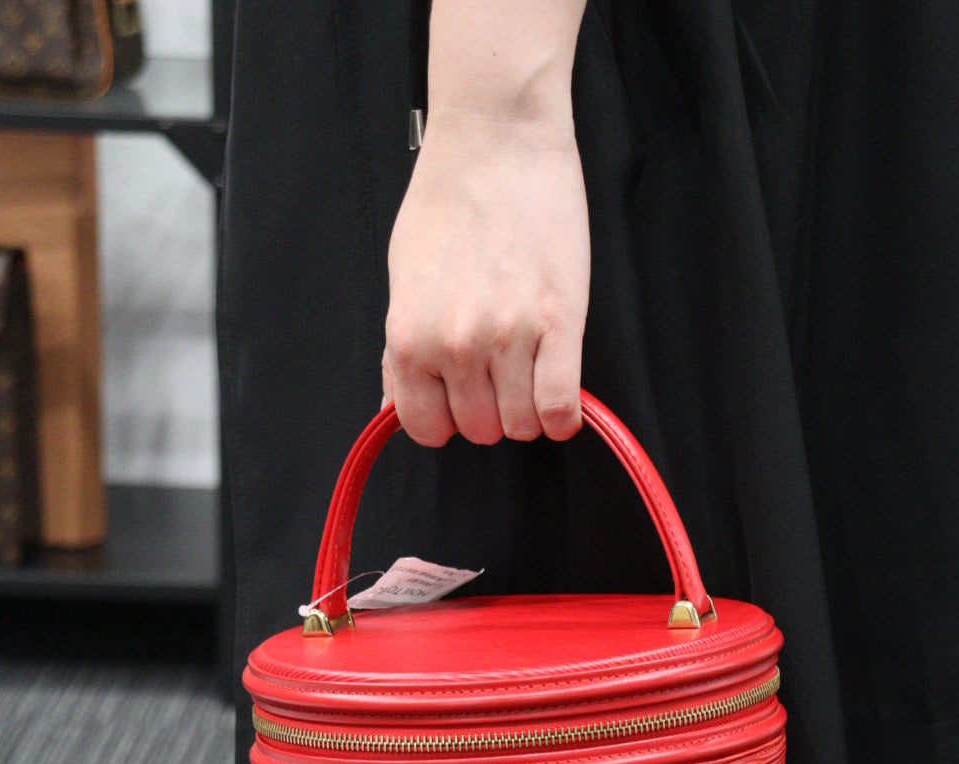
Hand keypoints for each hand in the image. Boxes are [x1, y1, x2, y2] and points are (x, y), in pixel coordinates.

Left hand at [382, 107, 589, 447]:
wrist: (497, 140)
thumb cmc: (447, 198)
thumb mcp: (402, 277)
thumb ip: (400, 350)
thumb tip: (395, 403)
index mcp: (410, 338)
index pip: (425, 428)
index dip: (444, 416)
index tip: (457, 397)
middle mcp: (456, 346)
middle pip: (479, 430)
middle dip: (489, 407)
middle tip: (497, 369)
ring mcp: (510, 338)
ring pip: (522, 425)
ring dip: (526, 408)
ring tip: (528, 368)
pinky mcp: (560, 323)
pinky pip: (560, 407)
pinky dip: (562, 414)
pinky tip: (559, 394)